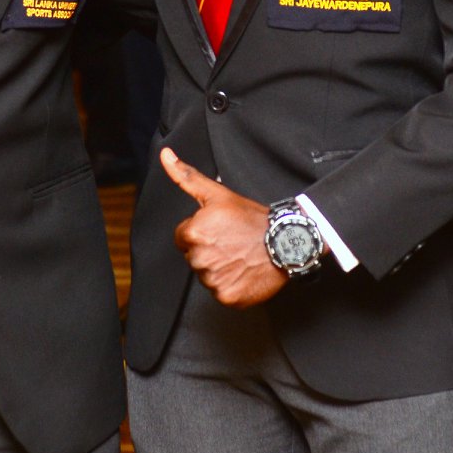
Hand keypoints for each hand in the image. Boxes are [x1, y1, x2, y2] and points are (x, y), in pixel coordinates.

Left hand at [160, 146, 285, 306]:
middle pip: (193, 256)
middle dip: (209, 249)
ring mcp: (213, 280)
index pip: (183, 237)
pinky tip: (244, 272)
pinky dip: (231, 284)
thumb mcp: (218, 194)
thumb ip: (186, 176)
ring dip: (219, 267)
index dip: (201, 232)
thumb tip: (165, 154)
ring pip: (206, 274)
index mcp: (193, 233)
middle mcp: (200, 258)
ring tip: (240, 255)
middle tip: (232, 241)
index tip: (221, 229)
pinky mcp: (227, 297)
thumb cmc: (253, 218)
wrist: (287, 242)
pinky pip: (220, 292)